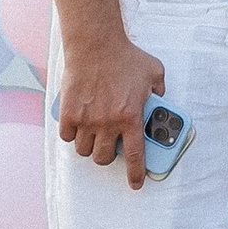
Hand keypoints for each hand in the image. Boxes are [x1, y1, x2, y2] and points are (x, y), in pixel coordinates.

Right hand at [59, 32, 167, 183]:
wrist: (96, 45)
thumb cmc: (125, 57)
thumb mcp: (154, 72)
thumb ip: (159, 91)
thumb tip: (160, 102)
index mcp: (131, 117)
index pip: (136, 156)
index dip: (135, 174)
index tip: (135, 183)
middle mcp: (108, 123)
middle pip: (103, 158)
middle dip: (107, 156)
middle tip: (109, 145)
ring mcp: (87, 120)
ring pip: (83, 150)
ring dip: (89, 146)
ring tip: (93, 134)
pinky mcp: (69, 114)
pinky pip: (67, 137)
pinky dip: (71, 134)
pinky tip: (77, 124)